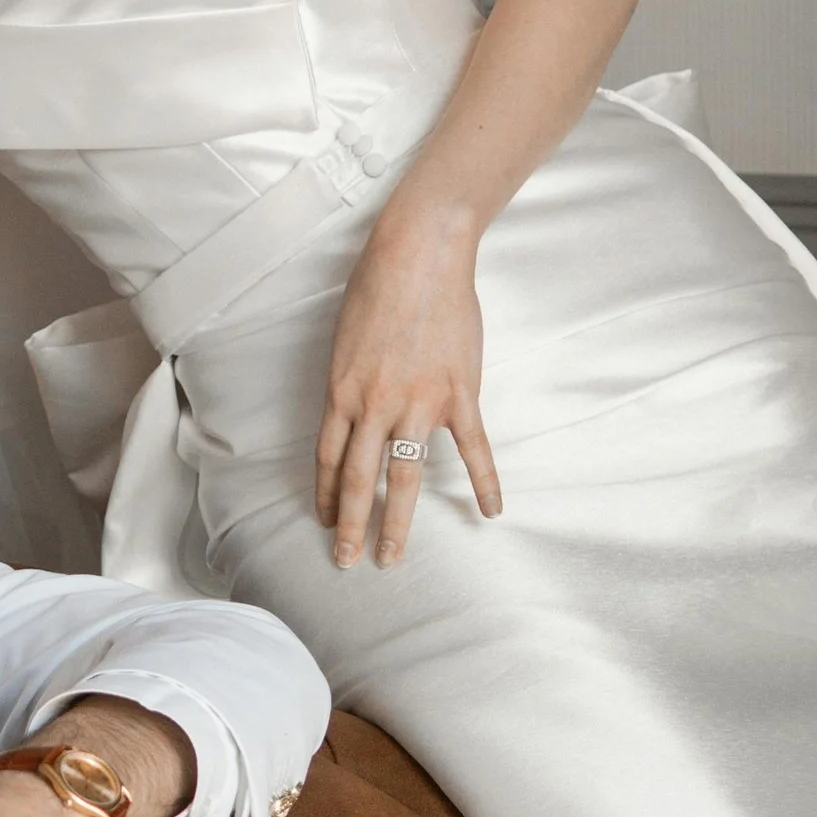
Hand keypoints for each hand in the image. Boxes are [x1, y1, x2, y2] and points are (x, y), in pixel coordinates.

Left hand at [315, 196, 502, 566]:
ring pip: (404, 476)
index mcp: (342, 392)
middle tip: (347, 561)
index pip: (329, 459)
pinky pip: (473, 449)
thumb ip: (351, 381)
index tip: (327, 521)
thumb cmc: (377, 288)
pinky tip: (489, 513)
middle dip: (352, 526)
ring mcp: (418, 404)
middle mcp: (375, 406)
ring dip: (397, 521)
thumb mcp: (346, 339)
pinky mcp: (459, 394)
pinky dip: (484, 483)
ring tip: (392, 556)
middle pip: (359, 480)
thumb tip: (355, 410)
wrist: (419, 256)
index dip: (328, 494)